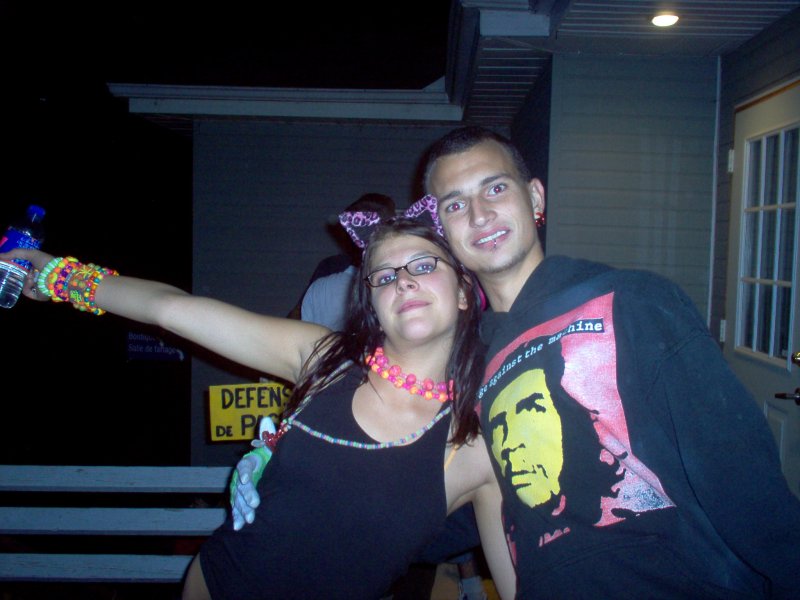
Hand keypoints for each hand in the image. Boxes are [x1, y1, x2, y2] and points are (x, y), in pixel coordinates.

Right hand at [0, 248, 55, 302]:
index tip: (8, 264)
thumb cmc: (45, 263)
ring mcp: (39, 287)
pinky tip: (33, 282)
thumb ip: (15, 253)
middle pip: (23, 277)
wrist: (56, 275)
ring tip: (31, 276)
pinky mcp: (38, 296)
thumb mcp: (30, 254)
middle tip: (10, 273)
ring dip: (26, 280)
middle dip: (17, 275)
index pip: (25, 268)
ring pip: (23, 284)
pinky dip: (27, 287)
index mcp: (39, 267)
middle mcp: (39, 278)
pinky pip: (26, 292)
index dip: (16, 266)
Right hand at [230, 416, 275, 530]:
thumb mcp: (272, 446)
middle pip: (240, 486)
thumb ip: (269, 435)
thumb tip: (266, 418)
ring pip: (238, 499)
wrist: (273, 469)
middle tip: (254, 505)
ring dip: (242, 509)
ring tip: (249, 520)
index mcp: (250, 462)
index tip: (246, 479)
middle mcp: (242, 476)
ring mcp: (240, 489)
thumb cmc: (272, 457)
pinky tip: (238, 527)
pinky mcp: (242, 500)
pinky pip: (237, 509)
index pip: (244, 466)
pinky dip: (237, 518)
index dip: (244, 473)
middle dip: (247, 496)